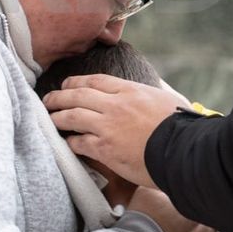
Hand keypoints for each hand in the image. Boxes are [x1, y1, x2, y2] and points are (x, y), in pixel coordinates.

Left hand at [43, 74, 181, 187]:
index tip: (68, 84)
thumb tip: (157, 92)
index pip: (96, 81)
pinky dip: (70, 141)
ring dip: (58, 117)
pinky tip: (67, 143)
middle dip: (59, 96)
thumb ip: (156, 94)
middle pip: (78, 95)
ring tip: (50, 119)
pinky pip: (79, 142)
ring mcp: (108, 126)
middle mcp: (115, 105)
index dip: (77, 81)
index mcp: (131, 90)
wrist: (183, 150)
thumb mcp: (170, 100)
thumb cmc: (182, 127)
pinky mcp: (105, 149)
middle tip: (48, 100)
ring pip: (72, 116)